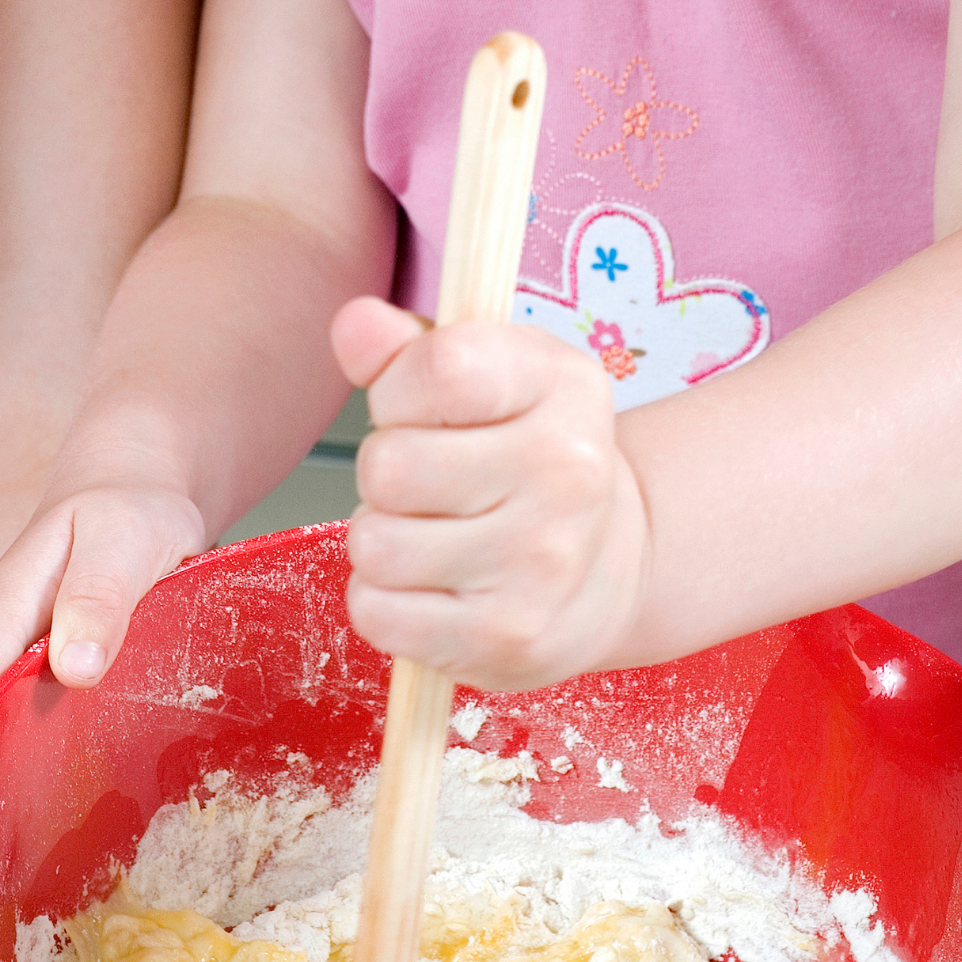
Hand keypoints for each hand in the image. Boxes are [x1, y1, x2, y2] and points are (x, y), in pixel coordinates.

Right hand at [0, 485, 204, 775]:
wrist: (140, 485)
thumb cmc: (128, 508)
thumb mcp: (121, 540)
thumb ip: (99, 596)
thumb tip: (74, 668)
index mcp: (8, 603)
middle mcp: (8, 634)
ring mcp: (31, 651)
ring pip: (5, 717)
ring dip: (6, 768)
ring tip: (26, 841)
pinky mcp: (60, 664)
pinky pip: (40, 713)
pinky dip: (45, 750)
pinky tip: (71, 791)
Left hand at [333, 297, 650, 690]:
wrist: (607, 568)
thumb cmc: (524, 457)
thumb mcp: (486, 377)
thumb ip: (407, 349)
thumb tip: (354, 323)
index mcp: (564, 385)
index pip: (441, 365)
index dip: (399, 389)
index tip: (422, 408)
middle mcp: (567, 471)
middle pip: (389, 466)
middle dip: (386, 475)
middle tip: (431, 486)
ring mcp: (542, 562)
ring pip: (375, 545)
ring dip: (383, 541)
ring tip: (432, 536)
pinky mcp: (509, 638)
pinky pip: (377, 613)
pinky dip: (384, 603)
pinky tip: (432, 588)